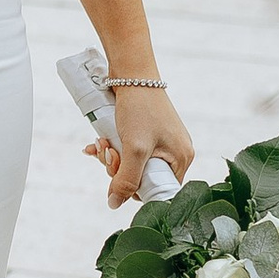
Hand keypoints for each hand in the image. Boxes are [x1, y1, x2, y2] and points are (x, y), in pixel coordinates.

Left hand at [88, 82, 193, 209]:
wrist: (132, 73)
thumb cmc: (139, 108)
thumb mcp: (134, 148)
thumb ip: (126, 180)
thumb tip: (114, 204)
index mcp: (181, 159)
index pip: (157, 190)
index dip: (134, 188)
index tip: (118, 175)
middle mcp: (174, 153)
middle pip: (141, 177)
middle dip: (118, 168)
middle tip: (107, 152)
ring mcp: (161, 143)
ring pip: (131, 164)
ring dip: (111, 157)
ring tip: (101, 143)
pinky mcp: (146, 133)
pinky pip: (128, 151)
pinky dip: (112, 147)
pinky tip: (97, 142)